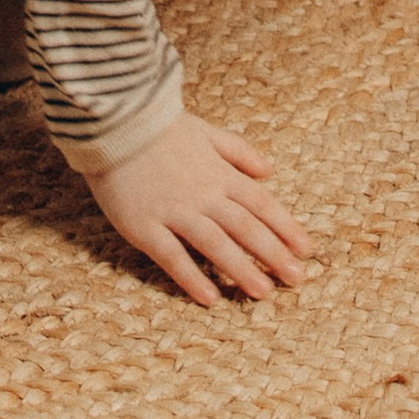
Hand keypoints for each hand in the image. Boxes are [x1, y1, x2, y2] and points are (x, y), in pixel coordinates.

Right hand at [86, 114, 308, 305]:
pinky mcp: (144, 226)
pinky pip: (172, 256)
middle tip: (296, 279)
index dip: (285, 227)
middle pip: (245, 227)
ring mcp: (173, 211)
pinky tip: (209, 298)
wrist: (112, 120)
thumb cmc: (159, 127)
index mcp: (217, 172)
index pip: (260, 203)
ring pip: (215, 244)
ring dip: (241, 270)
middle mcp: (202, 194)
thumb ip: (238, 151)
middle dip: (273, 254)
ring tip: (264, 293)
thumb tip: (270, 170)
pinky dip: (191, 277)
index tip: (306, 249)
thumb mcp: (205, 130)